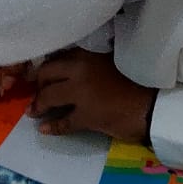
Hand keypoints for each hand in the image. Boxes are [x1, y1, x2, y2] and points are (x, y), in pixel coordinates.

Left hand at [31, 49, 154, 143]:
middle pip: (47, 74)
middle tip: (36, 92)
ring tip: (32, 111)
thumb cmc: (133, 80)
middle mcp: (80, 70)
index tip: (39, 73)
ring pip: (50, 97)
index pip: (57, 56)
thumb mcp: (108, 62)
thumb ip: (88, 63)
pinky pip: (63, 122)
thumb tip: (67, 69)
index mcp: (87, 54)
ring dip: (38, 105)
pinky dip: (51, 126)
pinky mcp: (86, 116)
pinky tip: (44, 129)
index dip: (45, 66)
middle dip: (38, 84)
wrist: (150, 105)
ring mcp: (81, 93)